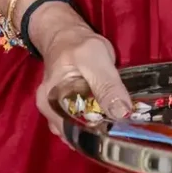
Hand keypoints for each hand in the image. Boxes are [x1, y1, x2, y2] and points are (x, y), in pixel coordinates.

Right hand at [31, 2, 132, 136]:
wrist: (67, 35)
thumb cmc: (79, 45)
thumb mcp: (96, 59)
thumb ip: (107, 86)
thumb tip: (122, 114)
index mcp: (50, 102)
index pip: (73, 131)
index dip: (97, 137)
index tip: (119, 135)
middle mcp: (49, 111)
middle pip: (76, 133)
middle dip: (98, 135)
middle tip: (122, 131)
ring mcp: (56, 111)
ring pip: (78, 130)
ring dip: (97, 130)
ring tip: (118, 126)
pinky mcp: (65, 108)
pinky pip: (80, 123)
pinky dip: (93, 124)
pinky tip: (107, 120)